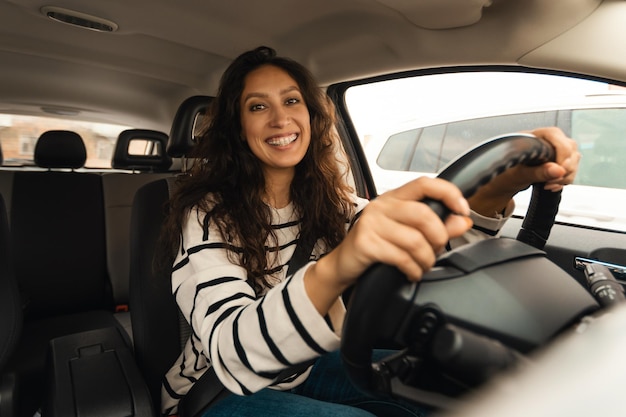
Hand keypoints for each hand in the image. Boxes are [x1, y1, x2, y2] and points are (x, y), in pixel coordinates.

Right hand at [304, 177, 471, 314]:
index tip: (462, 209)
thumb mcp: (407, 233)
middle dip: (438, 238)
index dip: (448, 193)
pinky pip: (401, 257)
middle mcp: (382, 206)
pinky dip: (413, 269)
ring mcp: (372, 223)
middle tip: (436, 251)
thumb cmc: (375, 245)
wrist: (343, 264)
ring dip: (426, 259)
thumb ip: (437, 226)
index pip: (425, 184)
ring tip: (423, 266)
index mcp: (394, 198)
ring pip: (415, 240)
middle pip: (423, 215)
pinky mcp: (366, 243)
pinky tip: (411, 272)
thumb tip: (462, 220)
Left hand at [469, 127, 579, 216]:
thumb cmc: (504, 174)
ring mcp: (553, 151)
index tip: (559, 169)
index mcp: (532, 136)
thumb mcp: (518, 174)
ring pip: (574, 159)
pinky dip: (565, 180)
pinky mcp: (557, 162)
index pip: (555, 134)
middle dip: (565, 167)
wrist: (502, 183)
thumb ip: (538, 172)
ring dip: (566, 176)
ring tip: (548, 185)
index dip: (561, 151)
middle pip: (569, 147)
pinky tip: (551, 185)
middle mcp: (545, 140)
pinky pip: (571, 169)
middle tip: (552, 181)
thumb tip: (558, 170)